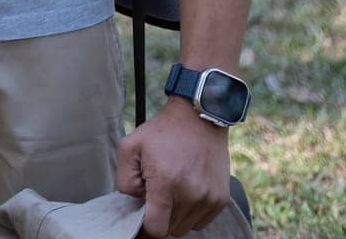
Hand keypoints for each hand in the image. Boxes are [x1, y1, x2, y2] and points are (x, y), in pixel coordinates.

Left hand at [117, 99, 230, 235]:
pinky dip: (191, 213)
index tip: (141, 218)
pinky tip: (185, 191)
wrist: (199, 117)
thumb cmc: (162, 131)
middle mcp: (191, 195)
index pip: (156, 229)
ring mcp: (209, 199)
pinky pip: (201, 222)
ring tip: (171, 190)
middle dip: (160, 217)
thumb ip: (124, 181)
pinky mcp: (221, 199)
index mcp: (166, 183)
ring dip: (175, 216)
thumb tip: (134, 204)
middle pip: (170, 229)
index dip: (145, 228)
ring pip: (186, 227)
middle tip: (156, 194)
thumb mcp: (130, 147)